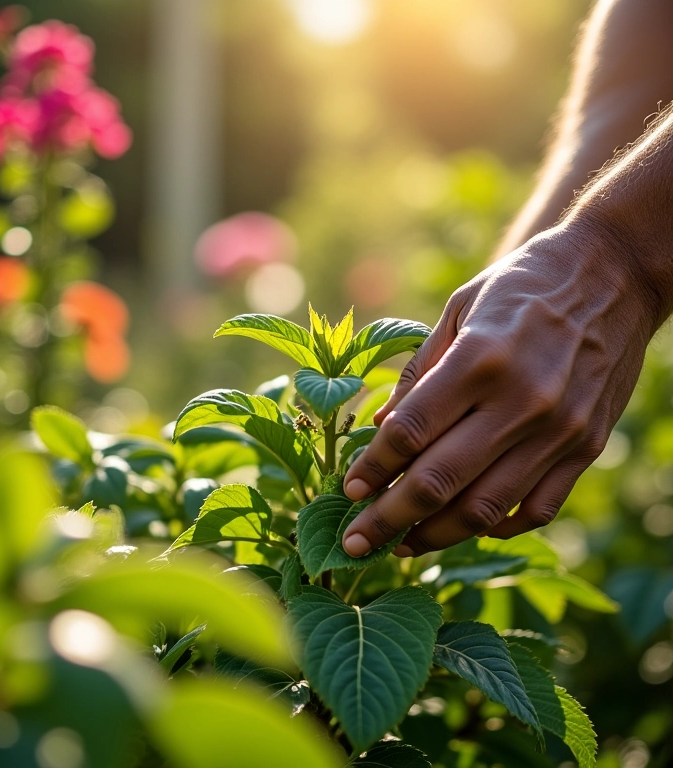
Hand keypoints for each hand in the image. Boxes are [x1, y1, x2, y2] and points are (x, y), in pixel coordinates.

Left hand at [341, 223, 657, 557]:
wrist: (611, 275)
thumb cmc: (519, 288)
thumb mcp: (458, 310)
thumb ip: (418, 373)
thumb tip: (378, 426)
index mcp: (480, 359)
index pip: (410, 432)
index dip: (372, 467)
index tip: (348, 489)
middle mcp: (521, 402)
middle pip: (439, 481)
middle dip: (387, 520)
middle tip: (356, 543)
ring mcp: (559, 432)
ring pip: (484, 509)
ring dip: (435, 536)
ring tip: (402, 545)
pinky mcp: (586, 448)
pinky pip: (537, 509)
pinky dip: (496, 527)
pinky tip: (466, 526)